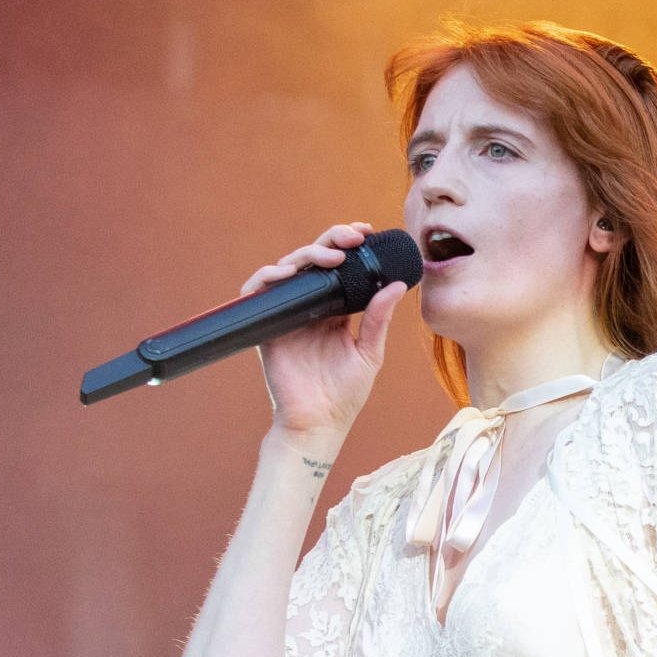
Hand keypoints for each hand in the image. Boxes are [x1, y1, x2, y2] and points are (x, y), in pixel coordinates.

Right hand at [242, 220, 409, 442]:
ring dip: (306, 254)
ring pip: (289, 269)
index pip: (339, 267)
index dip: (348, 246)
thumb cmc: (345, 393)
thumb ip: (378, 318)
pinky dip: (268, 278)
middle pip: (314, 260)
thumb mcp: (369, 352)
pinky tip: (287, 273)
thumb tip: (397, 285)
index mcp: (334, 310)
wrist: (319, 423)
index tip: (367, 233)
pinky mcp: (267, 326)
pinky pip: (259, 293)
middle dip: (332, 241)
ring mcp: (287, 314)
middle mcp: (310, 307)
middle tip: (353, 237)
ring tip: (331, 257)